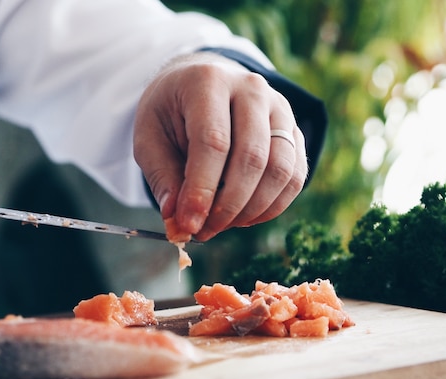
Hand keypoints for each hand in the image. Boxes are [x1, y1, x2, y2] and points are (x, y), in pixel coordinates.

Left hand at [133, 52, 306, 241]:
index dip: (202, 189)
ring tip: (222, 224)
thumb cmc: (172, 112)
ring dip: (252, 209)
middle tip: (204, 231)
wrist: (200, 84)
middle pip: (253, 157)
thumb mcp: (149, 137)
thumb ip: (162, 177)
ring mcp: (280, 108)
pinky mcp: (294, 131)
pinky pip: (295, 177)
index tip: (189, 224)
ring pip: (281, 170)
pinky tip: (246, 216)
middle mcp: (252, 89)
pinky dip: (273, 206)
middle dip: (228, 205)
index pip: (213, 141)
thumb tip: (178, 221)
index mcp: (208, 81)